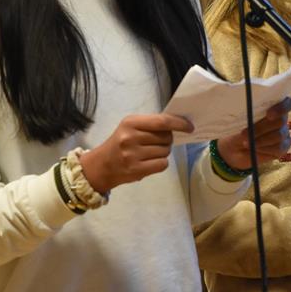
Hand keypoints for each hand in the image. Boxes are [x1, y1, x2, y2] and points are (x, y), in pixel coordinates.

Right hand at [79, 113, 194, 192]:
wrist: (101, 165)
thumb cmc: (119, 144)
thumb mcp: (130, 127)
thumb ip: (150, 125)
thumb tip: (177, 125)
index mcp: (131, 122)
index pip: (162, 121)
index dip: (179, 123)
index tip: (189, 127)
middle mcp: (131, 137)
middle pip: (166, 137)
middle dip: (168, 140)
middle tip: (156, 143)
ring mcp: (133, 155)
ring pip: (165, 151)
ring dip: (163, 152)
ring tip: (150, 153)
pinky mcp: (137, 170)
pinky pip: (162, 164)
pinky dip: (161, 163)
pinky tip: (151, 162)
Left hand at [214, 97, 290, 170]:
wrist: (233, 149)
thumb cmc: (236, 129)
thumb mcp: (238, 120)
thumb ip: (248, 114)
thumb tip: (250, 111)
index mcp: (273, 106)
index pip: (288, 103)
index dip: (282, 107)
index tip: (269, 114)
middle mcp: (281, 118)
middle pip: (281, 121)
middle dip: (262, 128)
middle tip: (244, 133)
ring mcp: (283, 133)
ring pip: (279, 135)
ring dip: (261, 140)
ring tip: (246, 143)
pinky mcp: (283, 148)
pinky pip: (278, 148)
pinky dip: (264, 149)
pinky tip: (253, 149)